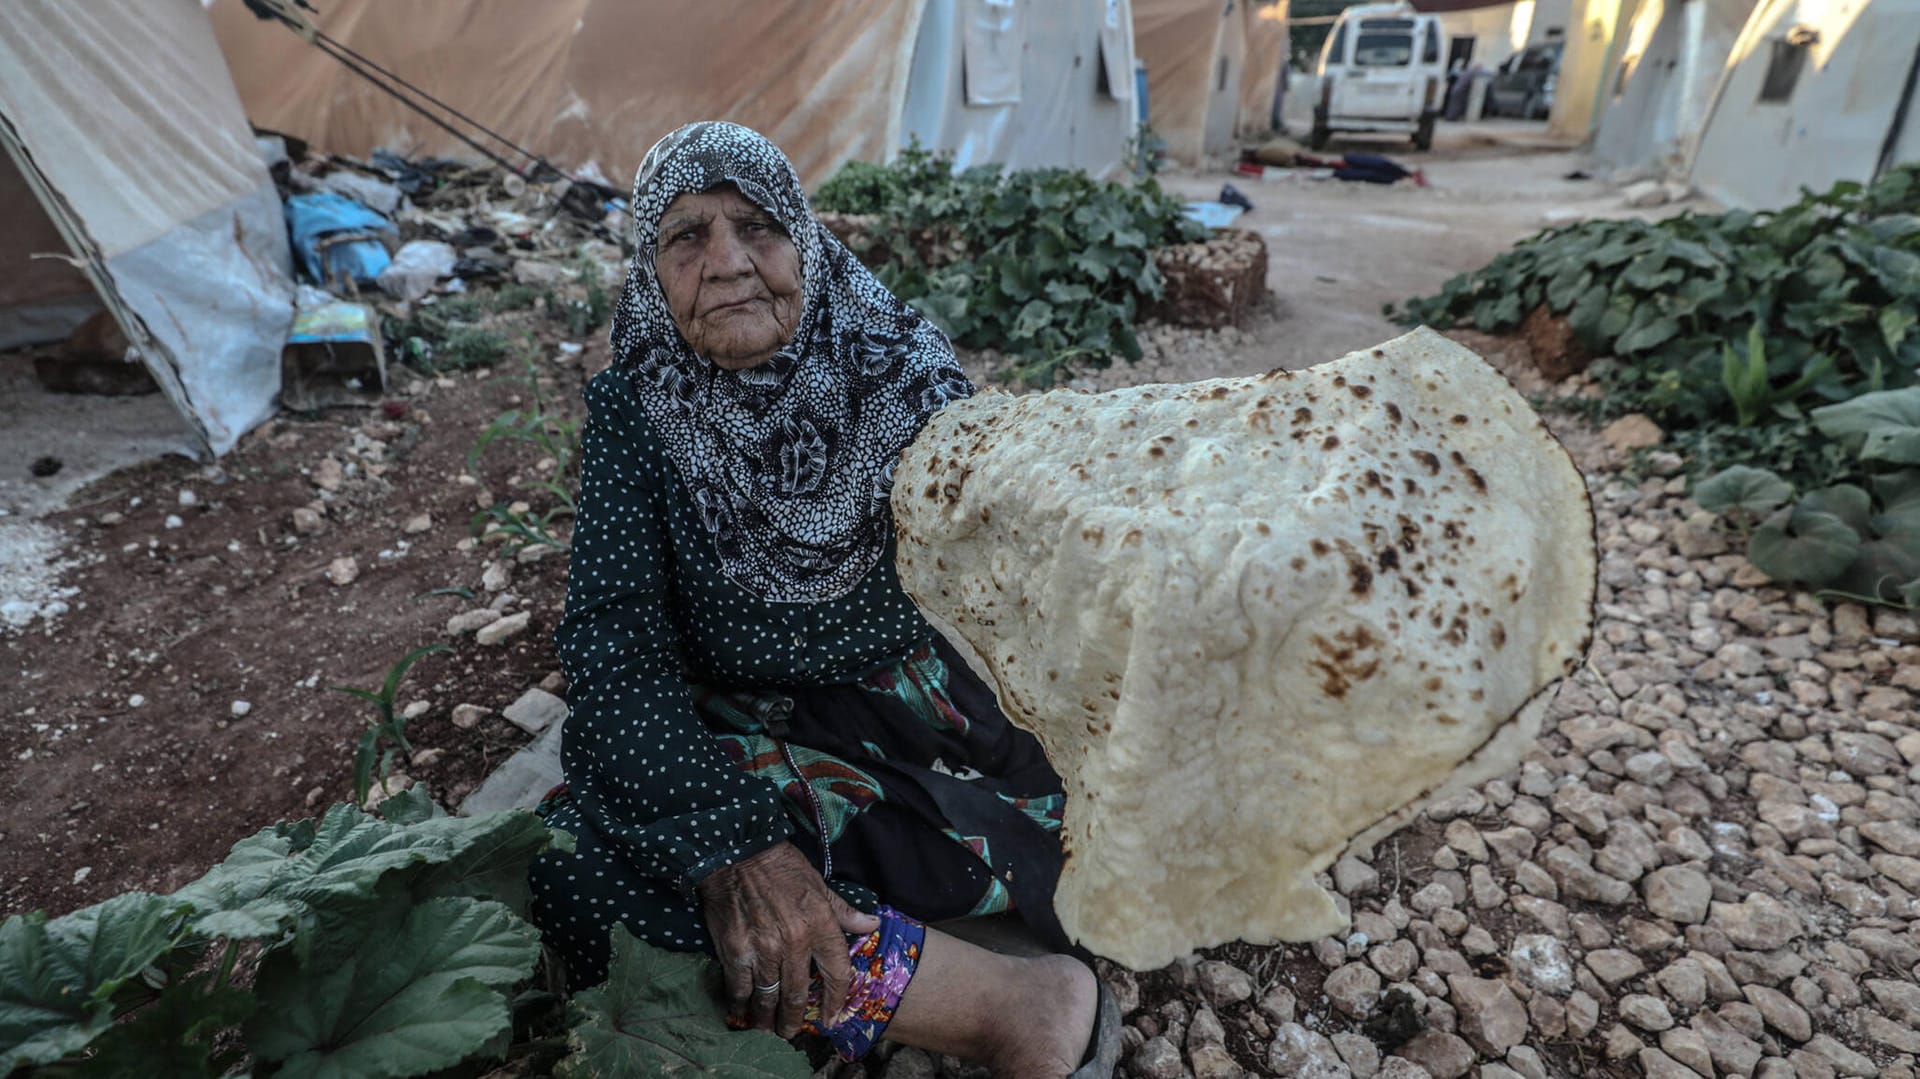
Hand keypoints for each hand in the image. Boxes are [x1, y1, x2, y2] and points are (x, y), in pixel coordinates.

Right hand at [698, 842, 880, 1035]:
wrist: (737, 852)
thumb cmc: (780, 867)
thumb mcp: (819, 885)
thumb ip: (844, 911)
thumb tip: (872, 925)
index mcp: (820, 925)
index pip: (836, 974)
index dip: (835, 1001)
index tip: (831, 1018)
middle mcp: (794, 943)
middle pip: (798, 995)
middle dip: (794, 1020)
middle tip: (791, 1034)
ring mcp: (763, 949)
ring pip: (768, 997)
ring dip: (768, 1019)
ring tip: (768, 1030)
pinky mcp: (734, 950)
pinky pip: (739, 988)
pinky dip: (740, 1004)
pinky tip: (741, 1012)